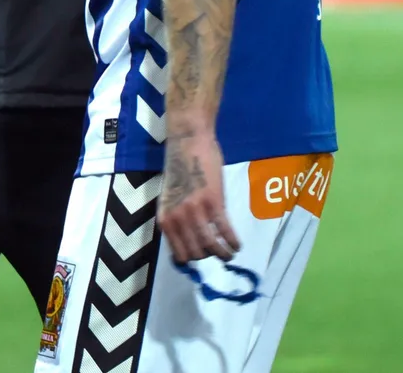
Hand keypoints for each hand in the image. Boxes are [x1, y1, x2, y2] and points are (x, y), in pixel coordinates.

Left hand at [157, 129, 239, 263]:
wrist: (187, 143)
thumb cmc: (180, 169)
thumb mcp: (170, 199)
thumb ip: (177, 219)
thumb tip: (189, 240)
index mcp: (165, 219)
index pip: (178, 254)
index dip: (192, 260)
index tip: (202, 258)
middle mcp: (177, 219)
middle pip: (196, 253)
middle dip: (208, 256)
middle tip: (218, 253)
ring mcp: (194, 211)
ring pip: (211, 246)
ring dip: (223, 255)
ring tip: (230, 255)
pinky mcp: (212, 203)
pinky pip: (225, 231)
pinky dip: (233, 242)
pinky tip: (237, 245)